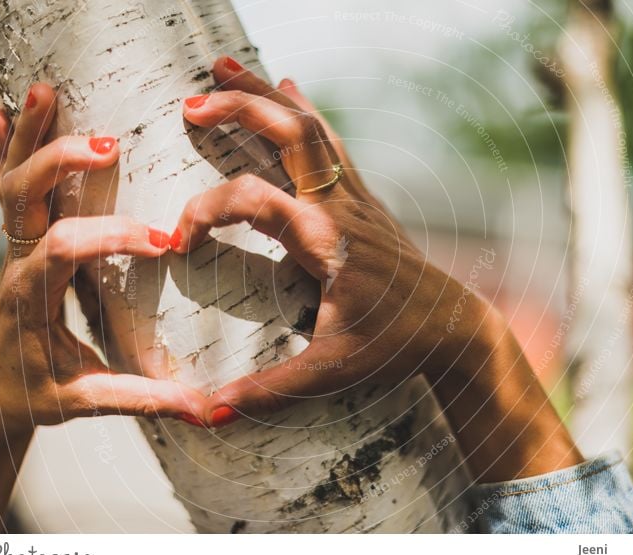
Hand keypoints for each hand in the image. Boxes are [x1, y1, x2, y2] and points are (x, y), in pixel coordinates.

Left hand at [0, 84, 207, 433]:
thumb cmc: (37, 396)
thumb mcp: (87, 400)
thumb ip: (143, 399)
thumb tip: (202, 408)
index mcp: (34, 297)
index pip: (66, 249)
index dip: (112, 237)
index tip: (162, 242)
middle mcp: (18, 264)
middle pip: (25, 198)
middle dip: (62, 164)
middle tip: (108, 145)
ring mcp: (14, 249)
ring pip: (11, 183)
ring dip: (26, 136)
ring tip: (43, 91)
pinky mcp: (19, 244)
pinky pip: (5, 188)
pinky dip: (0, 148)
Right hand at [172, 57, 495, 426]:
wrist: (455, 325)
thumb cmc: (396, 345)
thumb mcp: (332, 372)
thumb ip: (271, 391)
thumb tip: (210, 411)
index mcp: (326, 242)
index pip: (255, 201)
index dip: (207, 210)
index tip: (177, 240)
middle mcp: (340, 207)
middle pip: (291, 134)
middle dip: (240, 108)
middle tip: (191, 101)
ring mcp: (355, 196)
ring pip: (312, 127)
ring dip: (267, 94)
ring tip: (226, 64)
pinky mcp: (363, 198)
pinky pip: (332, 141)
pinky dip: (304, 110)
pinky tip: (288, 86)